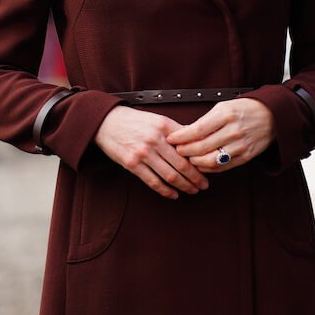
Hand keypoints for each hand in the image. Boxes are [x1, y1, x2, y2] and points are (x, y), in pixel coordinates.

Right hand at [93, 106, 208, 199]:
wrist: (106, 122)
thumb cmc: (133, 121)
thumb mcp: (157, 119)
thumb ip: (176, 131)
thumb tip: (197, 141)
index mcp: (164, 126)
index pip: (188, 147)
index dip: (200, 160)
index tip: (208, 168)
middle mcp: (154, 139)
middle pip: (182, 164)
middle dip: (196, 178)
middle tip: (204, 185)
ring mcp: (143, 153)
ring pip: (170, 175)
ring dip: (184, 186)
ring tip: (192, 190)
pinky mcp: (132, 164)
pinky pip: (153, 182)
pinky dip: (165, 191)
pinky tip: (173, 194)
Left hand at [166, 97, 274, 171]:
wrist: (272, 116)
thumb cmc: (244, 109)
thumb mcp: (223, 107)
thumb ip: (205, 120)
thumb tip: (184, 132)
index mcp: (226, 115)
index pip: (197, 130)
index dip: (181, 137)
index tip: (171, 139)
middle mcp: (233, 131)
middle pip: (202, 147)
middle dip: (185, 151)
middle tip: (176, 150)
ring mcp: (240, 145)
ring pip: (211, 160)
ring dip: (195, 161)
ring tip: (188, 158)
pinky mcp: (246, 156)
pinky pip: (223, 167)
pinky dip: (209, 168)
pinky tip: (200, 164)